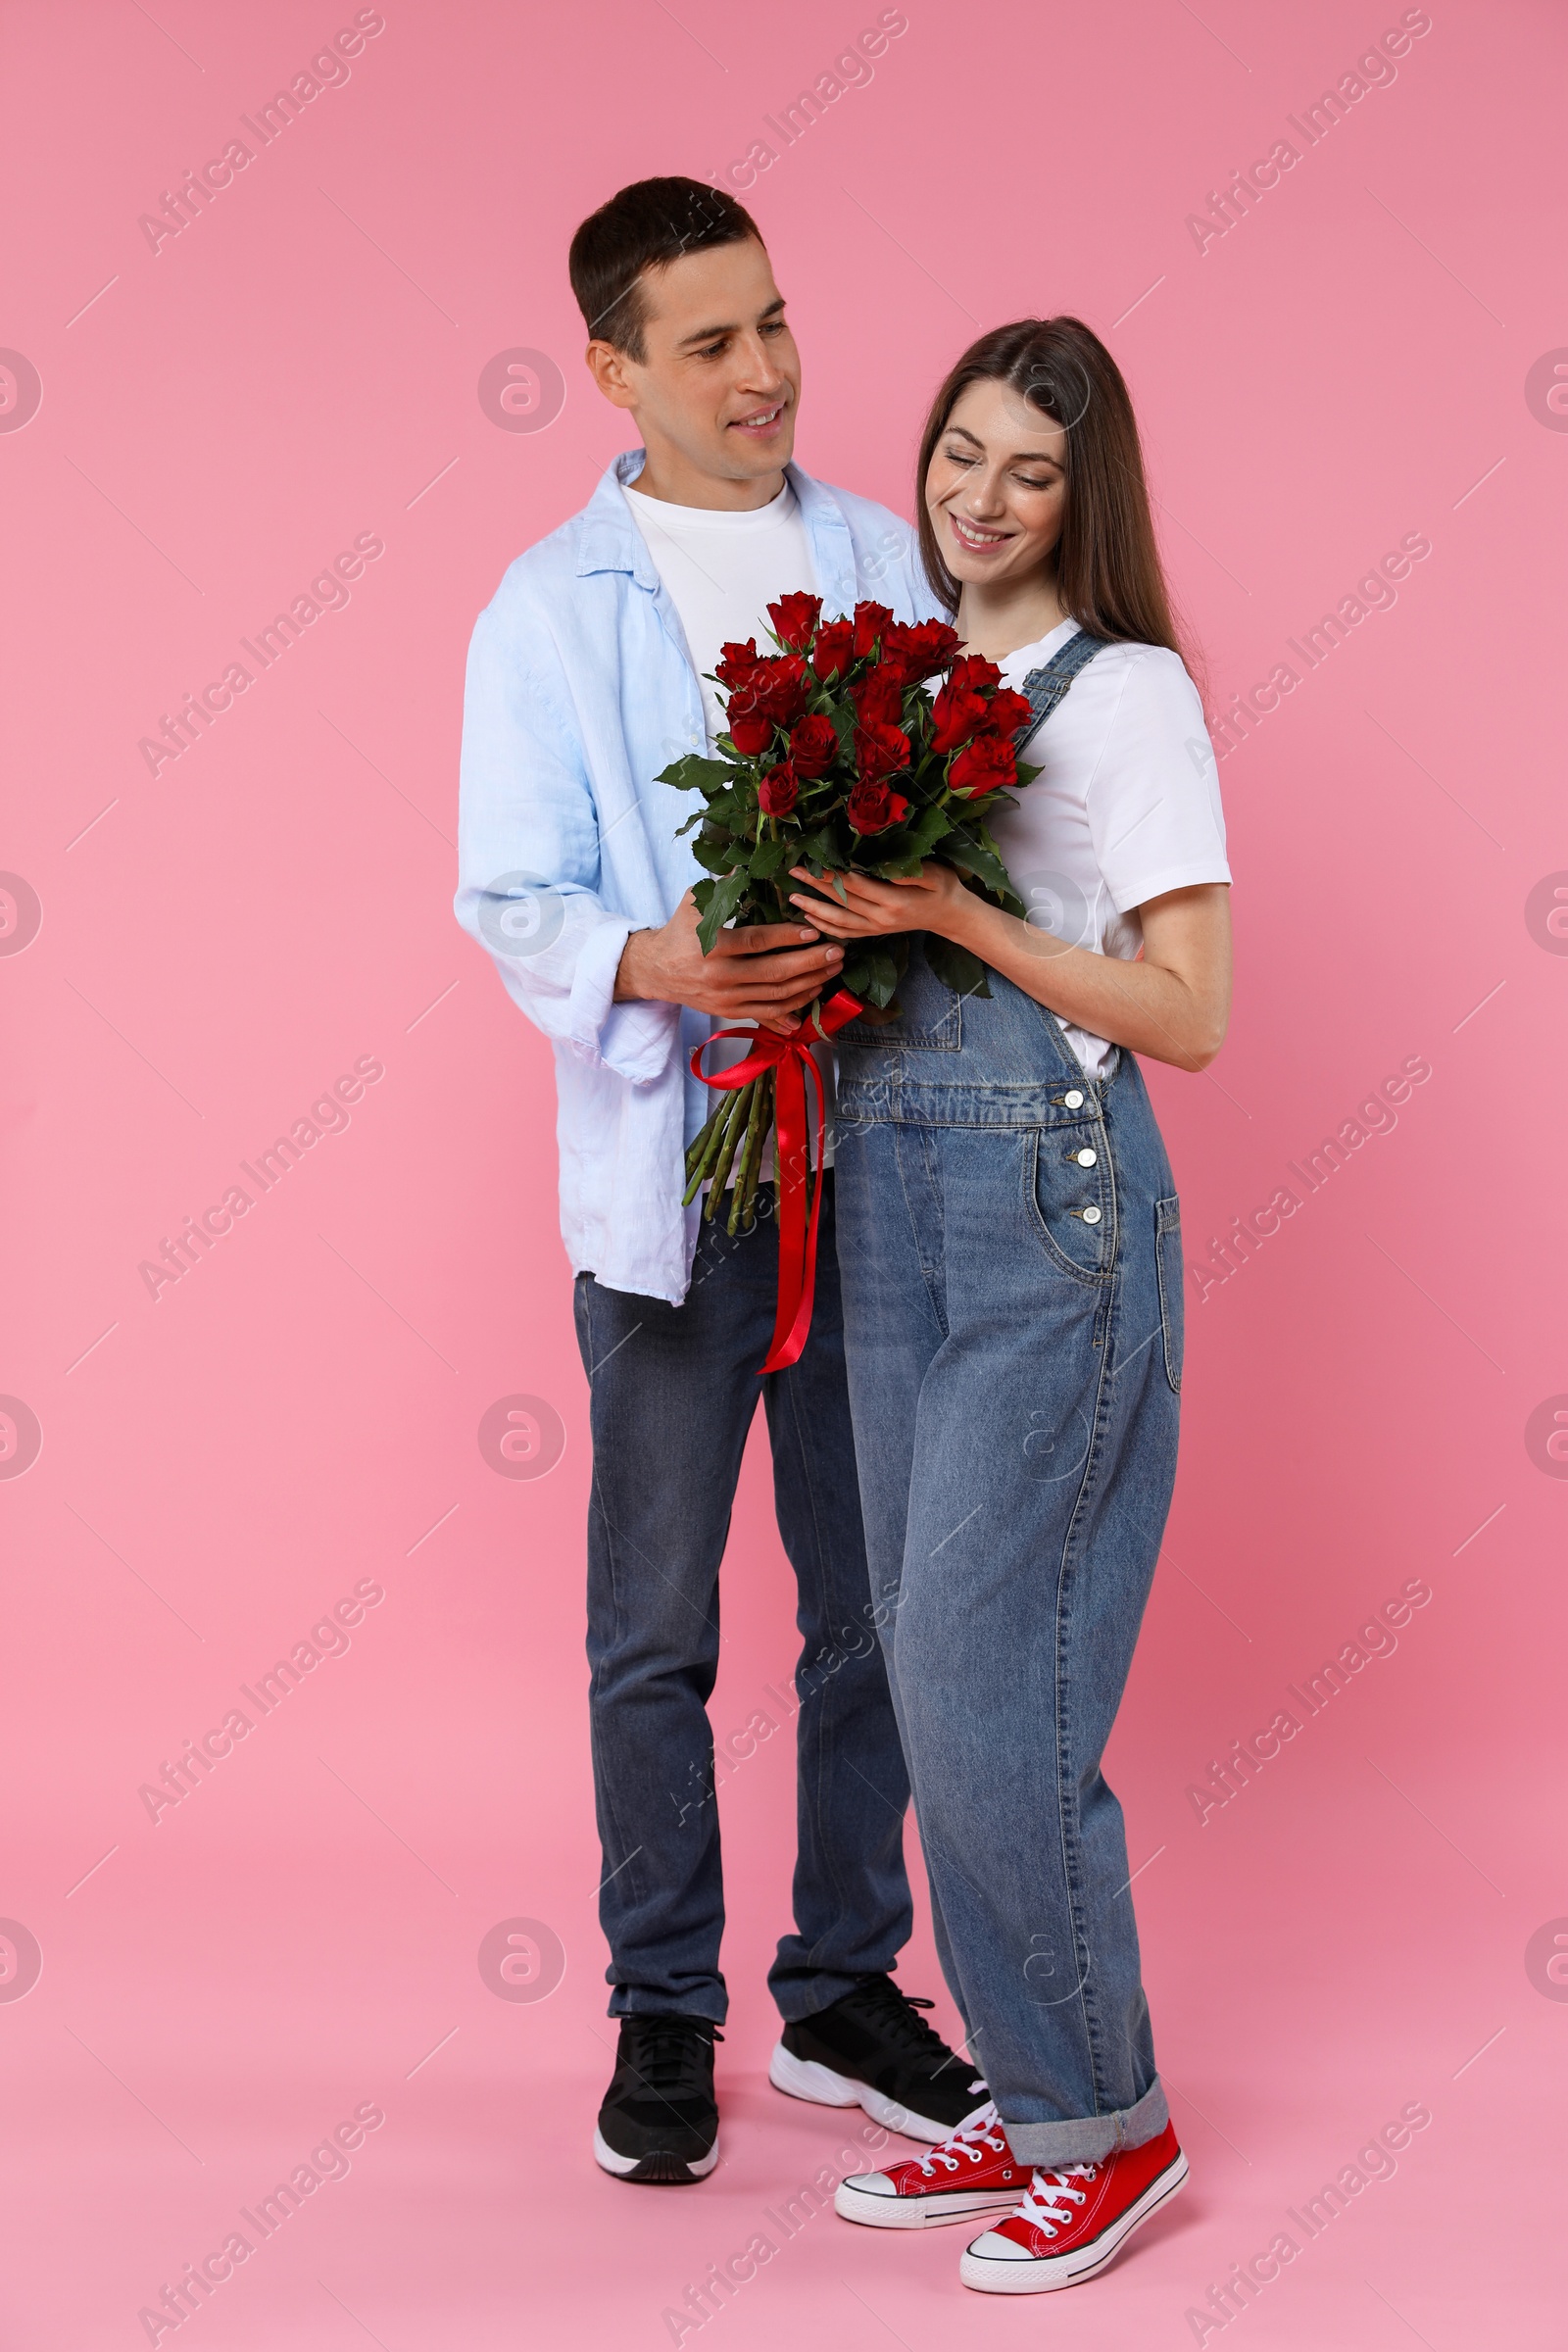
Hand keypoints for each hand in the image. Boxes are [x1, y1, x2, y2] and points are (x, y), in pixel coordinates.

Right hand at [615, 890, 842, 1034]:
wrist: (655, 970)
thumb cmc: (680, 930)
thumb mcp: (696, 901)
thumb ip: (726, 884)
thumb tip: (754, 857)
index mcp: (712, 946)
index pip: (758, 942)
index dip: (789, 937)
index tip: (815, 930)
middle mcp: (720, 976)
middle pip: (774, 972)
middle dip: (811, 962)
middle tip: (837, 951)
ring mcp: (726, 998)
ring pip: (776, 996)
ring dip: (809, 983)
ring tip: (832, 969)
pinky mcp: (729, 1012)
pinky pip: (767, 1013)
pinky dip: (793, 1006)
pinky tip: (813, 992)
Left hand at [786, 860, 973, 941]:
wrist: (951, 916)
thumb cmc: (944, 888)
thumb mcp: (935, 874)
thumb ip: (910, 871)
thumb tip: (883, 866)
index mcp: (894, 901)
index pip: (856, 885)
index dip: (833, 874)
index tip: (813, 862)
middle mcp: (881, 918)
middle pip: (842, 901)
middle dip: (815, 885)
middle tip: (793, 871)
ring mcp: (876, 928)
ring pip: (838, 920)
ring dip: (813, 909)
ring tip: (792, 897)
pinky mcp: (874, 932)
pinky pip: (845, 933)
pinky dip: (825, 926)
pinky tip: (809, 918)